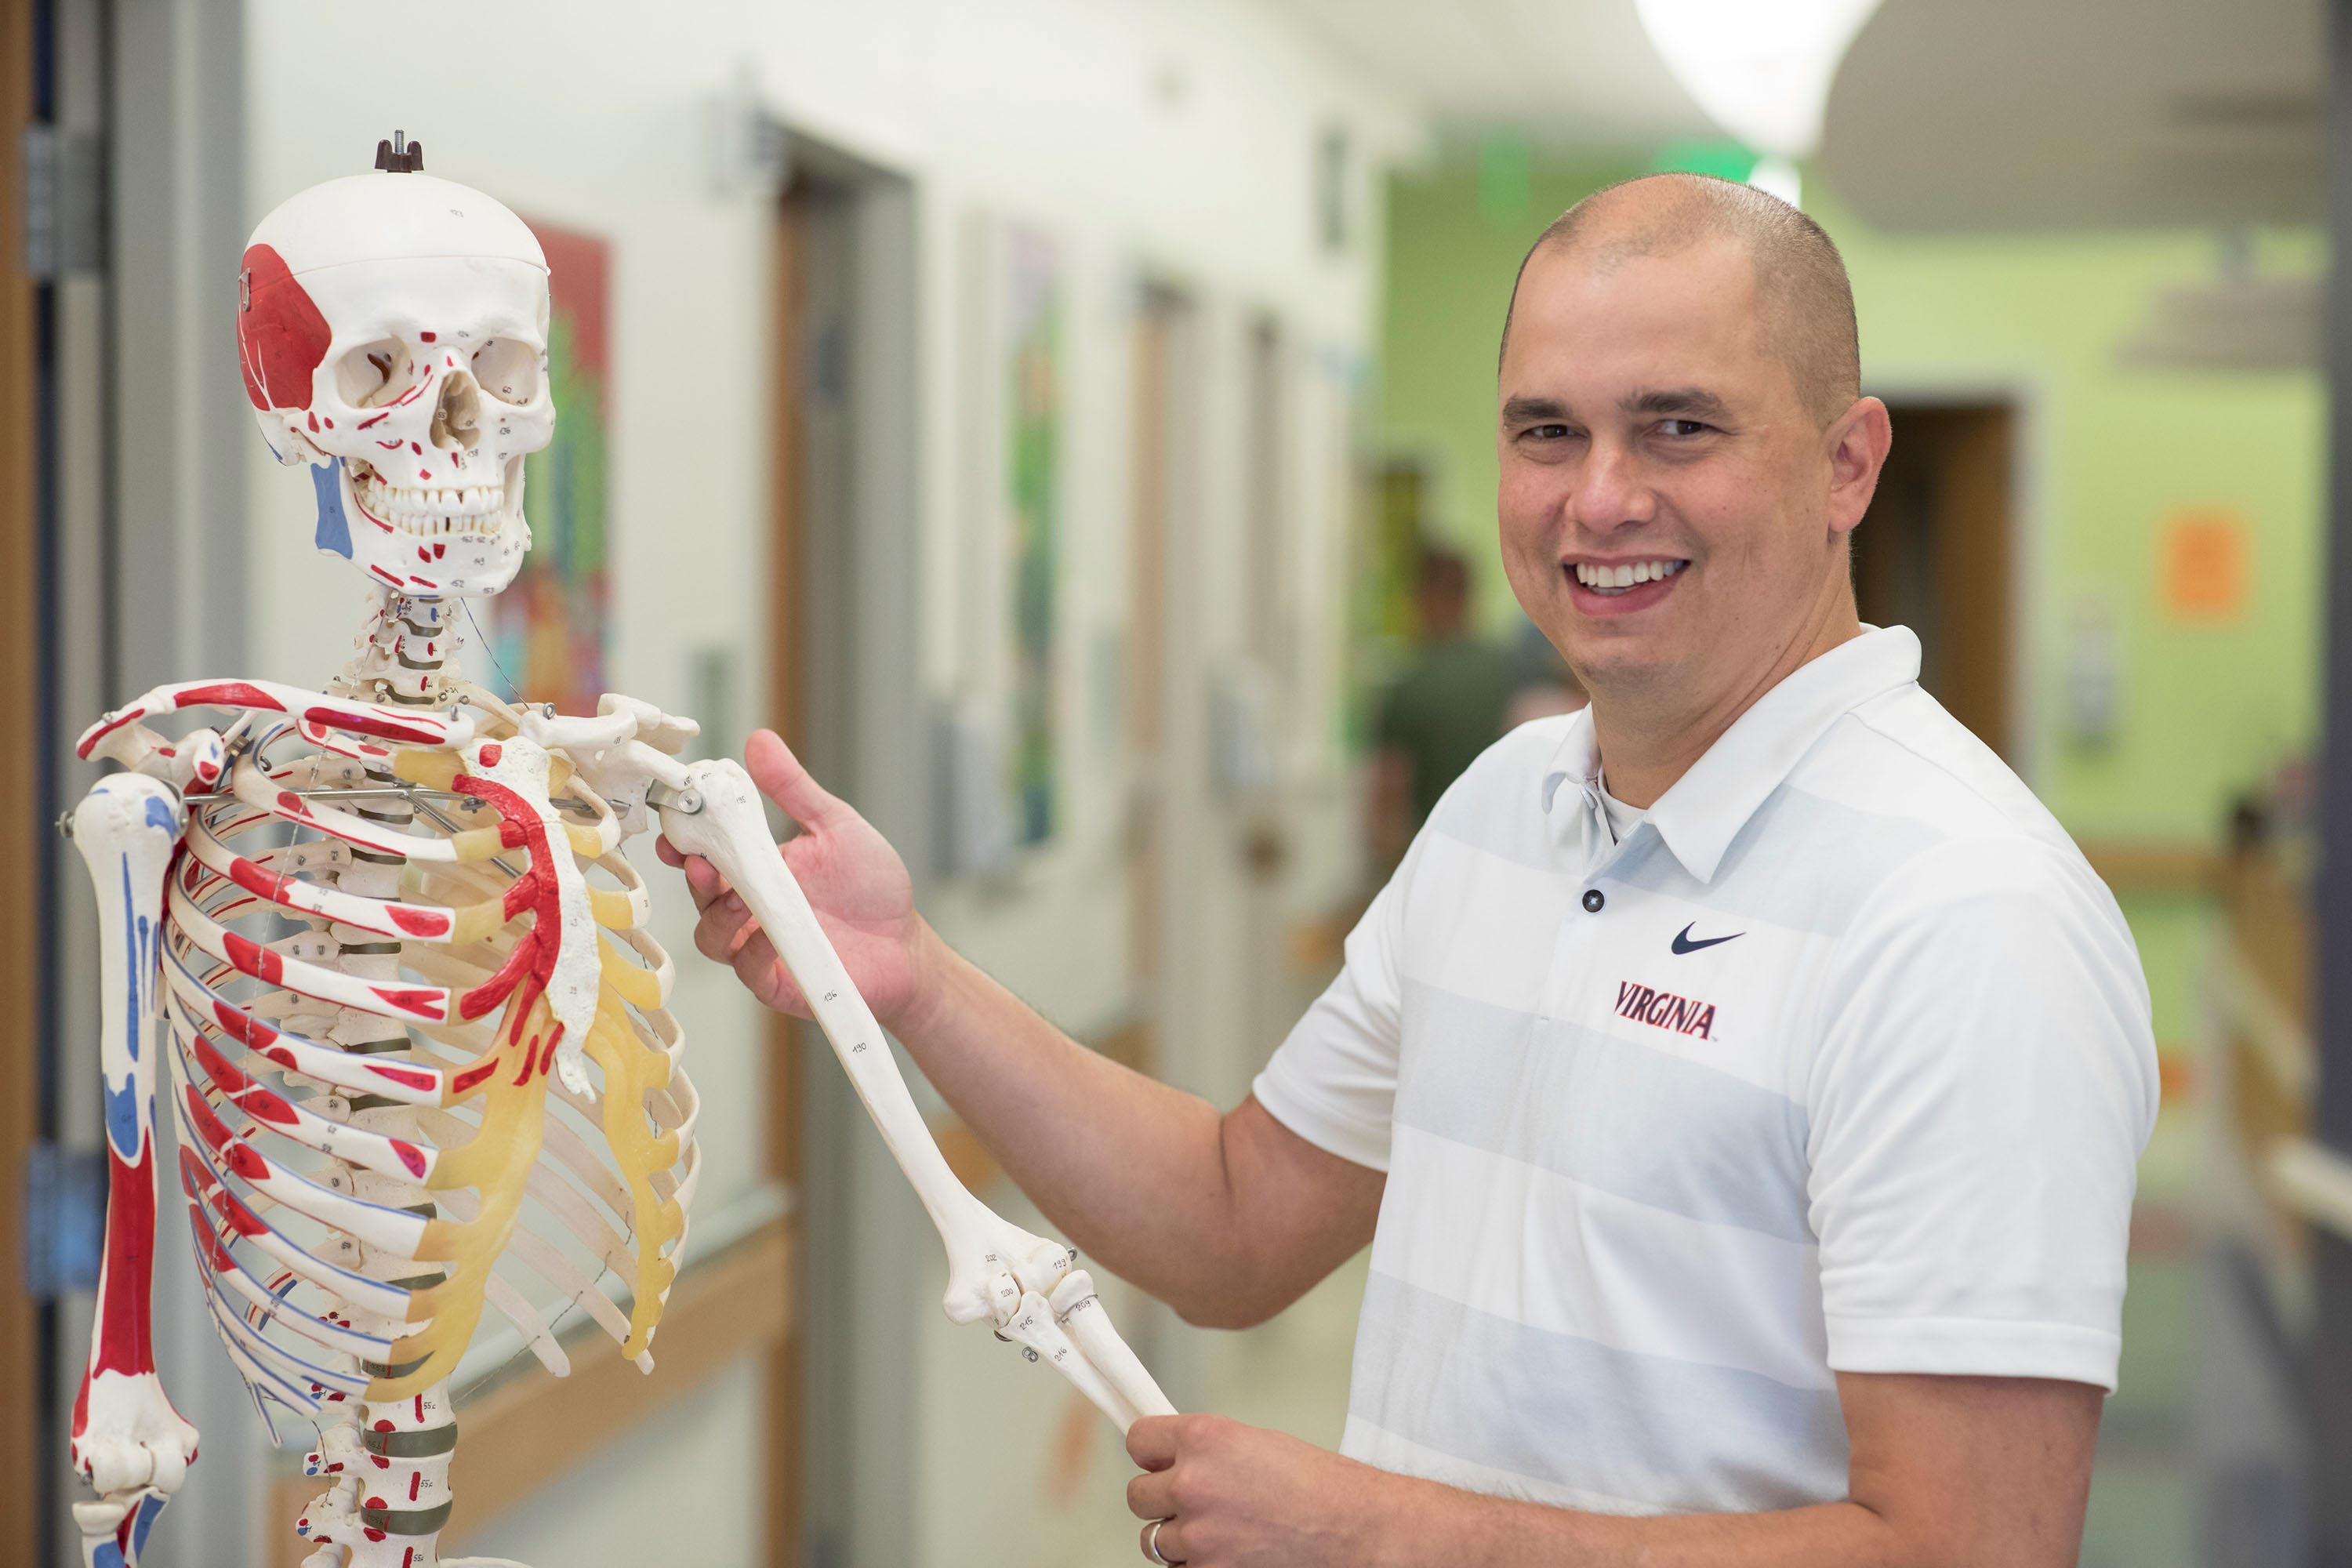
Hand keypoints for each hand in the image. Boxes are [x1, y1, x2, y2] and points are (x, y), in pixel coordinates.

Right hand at [656, 729, 934, 1031]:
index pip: (706, 850)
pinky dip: (751, 950)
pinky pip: (746, 969)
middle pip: (699, 892)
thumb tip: (760, 741)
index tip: (676, 818)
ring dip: (717, 914)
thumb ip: (794, 790)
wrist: (906, 946)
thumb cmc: (872, 888)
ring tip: (740, 896)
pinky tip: (769, 933)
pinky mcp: (774, 981)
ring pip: (711, 935)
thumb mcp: (835, 826)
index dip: (683, 837)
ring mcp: (757, 946)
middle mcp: (749, 908)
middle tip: (700, 860)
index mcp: (758, 867)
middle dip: (693, 874)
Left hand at [1125, 1414, 1396, 1567]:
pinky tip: (1228, 1553)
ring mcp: (1197, 1536)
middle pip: (1137, 1495)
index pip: (1138, 1440)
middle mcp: (1192, 1484)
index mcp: (1204, 1439)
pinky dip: (1196, 1565)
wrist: (1355, 1529)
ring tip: (1218, 1531)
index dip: (1152, 1453)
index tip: (1159, 1460)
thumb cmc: (1320, 1486)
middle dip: (1162, 1498)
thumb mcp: (1257, 1442)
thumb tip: (1177, 1460)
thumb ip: (1208, 1449)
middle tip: (1193, 1501)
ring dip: (1179, 1537)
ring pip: (1153, 1540)